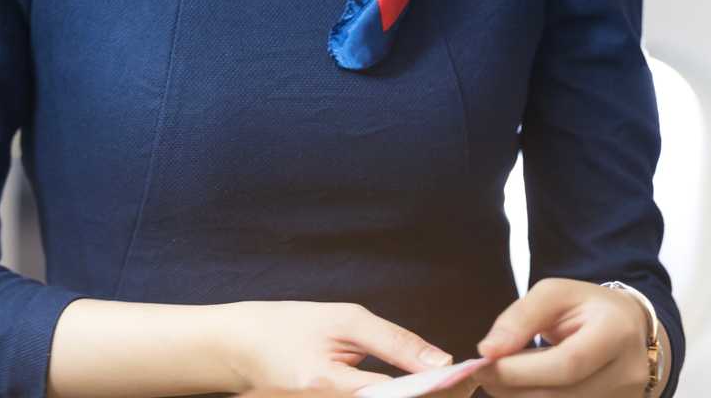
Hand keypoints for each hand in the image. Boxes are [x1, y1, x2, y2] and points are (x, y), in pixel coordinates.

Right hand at [220, 301, 454, 393]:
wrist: (240, 348)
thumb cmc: (287, 326)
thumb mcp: (342, 319)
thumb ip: (392, 341)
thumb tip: (441, 360)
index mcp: (330, 385)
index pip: (400, 395)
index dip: (441, 387)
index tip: (471, 377)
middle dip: (438, 395)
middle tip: (468, 381)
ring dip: (424, 396)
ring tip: (453, 383)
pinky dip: (402, 396)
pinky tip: (422, 387)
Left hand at [472, 279, 656, 396]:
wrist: (629, 328)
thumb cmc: (587, 306)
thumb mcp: (554, 294)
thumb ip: (520, 318)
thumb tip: (488, 351)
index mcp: (617, 332)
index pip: (567, 363)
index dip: (520, 370)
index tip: (483, 363)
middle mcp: (628, 372)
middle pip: (562, 394)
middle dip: (513, 387)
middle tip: (482, 373)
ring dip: (520, 397)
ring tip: (500, 378)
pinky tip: (522, 387)